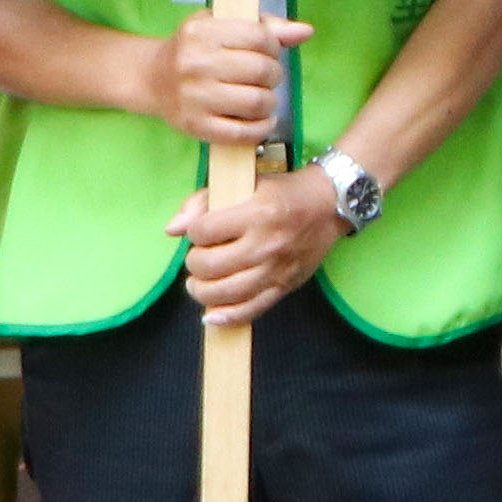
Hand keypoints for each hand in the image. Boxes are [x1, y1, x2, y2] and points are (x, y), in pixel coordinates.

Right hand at [151, 11, 309, 150]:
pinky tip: (261, 120)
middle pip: (262, 71)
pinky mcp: (196, 126)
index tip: (268, 52)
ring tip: (262, 97)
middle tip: (266, 77)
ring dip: (269, 102)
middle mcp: (195, 63)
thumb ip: (265, 26)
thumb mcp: (221, 26)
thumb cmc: (195, 49)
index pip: (259, 37)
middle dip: (273, 75)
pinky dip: (261, 128)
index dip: (274, 46)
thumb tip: (305, 32)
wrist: (153, 79)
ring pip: (257, 103)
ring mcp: (194, 97)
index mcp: (202, 32)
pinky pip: (243, 133)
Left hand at [174, 164, 347, 324]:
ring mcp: (276, 269)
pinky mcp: (285, 286)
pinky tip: (212, 315)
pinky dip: (227, 317)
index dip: (193, 232)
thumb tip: (172, 230)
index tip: (200, 231)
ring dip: (202, 291)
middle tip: (198, 257)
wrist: (329, 205)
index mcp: (256, 212)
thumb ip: (203, 201)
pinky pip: (252, 310)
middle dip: (194, 262)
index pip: (203, 231)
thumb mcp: (245, 184)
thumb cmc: (283, 192)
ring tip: (199, 283)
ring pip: (226, 292)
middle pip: (210, 265)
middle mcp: (266, 243)